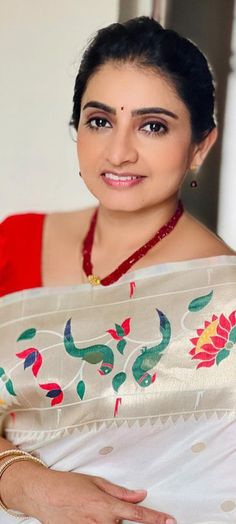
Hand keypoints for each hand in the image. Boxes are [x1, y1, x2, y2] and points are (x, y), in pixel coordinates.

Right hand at [23, 468, 175, 523]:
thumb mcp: (96, 482)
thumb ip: (121, 492)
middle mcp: (100, 522)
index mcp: (106, 506)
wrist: (42, 495)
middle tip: (107, 508)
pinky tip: (89, 516)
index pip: (138, 516)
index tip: (170, 522)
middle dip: (125, 520)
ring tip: (91, 510)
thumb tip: (140, 495)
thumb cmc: (67, 485)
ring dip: (111, 523)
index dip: (156, 519)